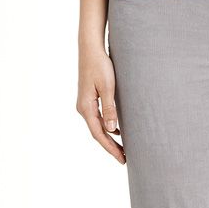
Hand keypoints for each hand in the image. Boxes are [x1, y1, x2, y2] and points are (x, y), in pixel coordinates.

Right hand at [76, 43, 125, 163]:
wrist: (90, 48)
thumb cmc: (100, 65)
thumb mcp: (108, 86)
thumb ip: (110, 108)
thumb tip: (112, 130)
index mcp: (86, 107)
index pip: (99, 134)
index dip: (111, 148)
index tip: (122, 159)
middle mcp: (83, 108)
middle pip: (98, 133)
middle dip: (111, 146)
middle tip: (125, 159)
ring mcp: (85, 104)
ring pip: (98, 126)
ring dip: (110, 138)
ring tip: (123, 148)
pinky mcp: (89, 99)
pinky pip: (98, 118)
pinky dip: (107, 127)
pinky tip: (118, 130)